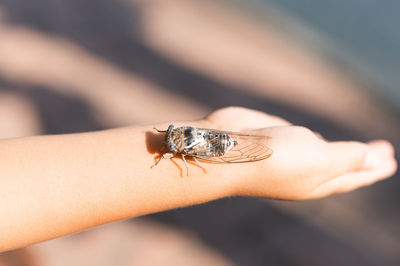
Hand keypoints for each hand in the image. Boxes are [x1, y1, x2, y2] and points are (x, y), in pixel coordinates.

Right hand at [199, 106, 396, 199]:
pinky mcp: (274, 135)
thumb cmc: (275, 158)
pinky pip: (300, 134)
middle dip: (364, 159)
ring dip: (340, 149)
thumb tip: (379, 161)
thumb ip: (350, 158)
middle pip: (342, 163)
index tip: (393, 160)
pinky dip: (313, 136)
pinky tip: (316, 136)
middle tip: (384, 152)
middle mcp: (305, 168)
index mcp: (319, 181)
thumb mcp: (321, 159)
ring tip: (355, 148)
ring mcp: (288, 151)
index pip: (355, 175)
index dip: (375, 169)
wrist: (227, 149)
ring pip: (321, 150)